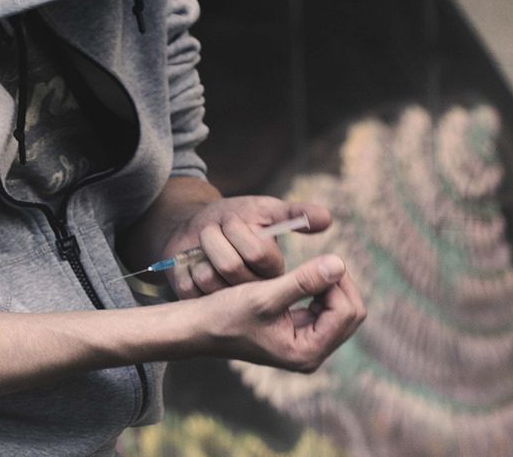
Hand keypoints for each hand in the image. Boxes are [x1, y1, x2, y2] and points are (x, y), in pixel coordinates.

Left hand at [162, 196, 331, 298]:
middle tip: (217, 225)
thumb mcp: (266, 210)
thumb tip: (328, 219)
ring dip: (201, 248)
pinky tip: (190, 258)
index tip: (233, 220)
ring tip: (205, 240)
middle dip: (219, 236)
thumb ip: (296, 214)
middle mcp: (251, 295)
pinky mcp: (197, 302)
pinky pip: (187, 285)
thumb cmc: (237, 218)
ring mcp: (222, 302)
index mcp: (272, 275)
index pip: (259, 255)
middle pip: (231, 266)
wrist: (198, 227)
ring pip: (207, 277)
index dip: (243, 233)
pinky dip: (184, 264)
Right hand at [192, 255, 364, 371]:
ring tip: (308, 269)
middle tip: (318, 262)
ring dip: (329, 286)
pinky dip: (318, 291)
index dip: (337, 283)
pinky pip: (324, 309)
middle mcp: (310, 353)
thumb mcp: (263, 295)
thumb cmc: (224, 314)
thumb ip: (303, 280)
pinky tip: (301, 278)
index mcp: (306, 352)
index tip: (316, 261)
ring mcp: (305, 344)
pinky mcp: (297, 333)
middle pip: (350, 314)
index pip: (346, 313)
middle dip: (339, 285)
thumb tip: (339, 263)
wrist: (197, 328)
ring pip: (340, 310)